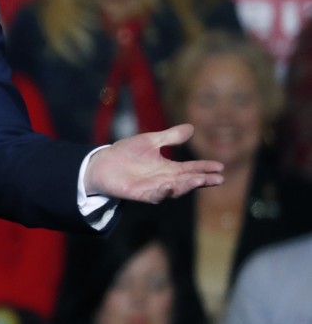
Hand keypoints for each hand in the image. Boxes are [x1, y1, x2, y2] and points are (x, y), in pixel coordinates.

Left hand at [84, 124, 223, 203]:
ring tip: (199, 180)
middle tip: (218, 178)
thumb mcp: (150, 141)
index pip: (191, 168)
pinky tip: (169, 186)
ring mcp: (152, 188)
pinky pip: (153, 196)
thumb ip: (170, 137)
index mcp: (168, 168)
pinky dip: (161, 192)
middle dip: (202, 180)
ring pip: (174, 190)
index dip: (205, 168)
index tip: (220, 167)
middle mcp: (164, 180)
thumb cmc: (126, 153)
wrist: (102, 163)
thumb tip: (192, 127)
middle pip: (187, 181)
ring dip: (186, 186)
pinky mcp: (138, 194)